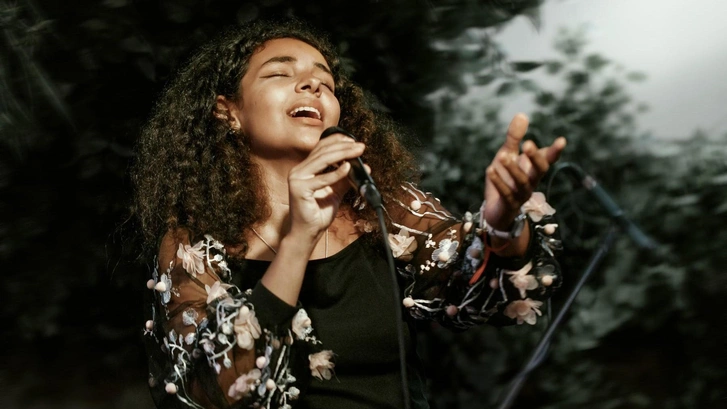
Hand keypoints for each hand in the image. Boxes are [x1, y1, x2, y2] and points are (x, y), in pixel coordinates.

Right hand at [287, 134, 364, 240]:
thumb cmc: (319, 213)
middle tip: (361, 146)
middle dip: (344, 147)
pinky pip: (322, 179)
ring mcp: (297, 179)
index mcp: (305, 169)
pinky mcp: (299, 189)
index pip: (320, 148)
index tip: (354, 141)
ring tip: (358, 152)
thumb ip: (345, 178)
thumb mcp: (336, 192)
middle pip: (323, 152)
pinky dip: (336, 173)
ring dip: (343, 154)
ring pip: (322, 160)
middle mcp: (298, 171)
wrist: (308, 233)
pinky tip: (348, 168)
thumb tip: (363, 166)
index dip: (337, 141)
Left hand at [484, 113, 565, 230]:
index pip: (548, 159)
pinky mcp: (509, 204)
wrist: (496, 209)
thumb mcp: (507, 155)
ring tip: (503, 156)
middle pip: (540, 171)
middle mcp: (532, 181)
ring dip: (513, 169)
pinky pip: (506, 193)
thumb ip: (514, 138)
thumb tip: (522, 114)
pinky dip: (498, 182)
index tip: (562, 140)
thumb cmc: (505, 179)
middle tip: (528, 144)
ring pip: (522, 182)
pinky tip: (490, 170)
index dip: (555, 151)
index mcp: (534, 169)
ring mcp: (521, 194)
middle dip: (536, 158)